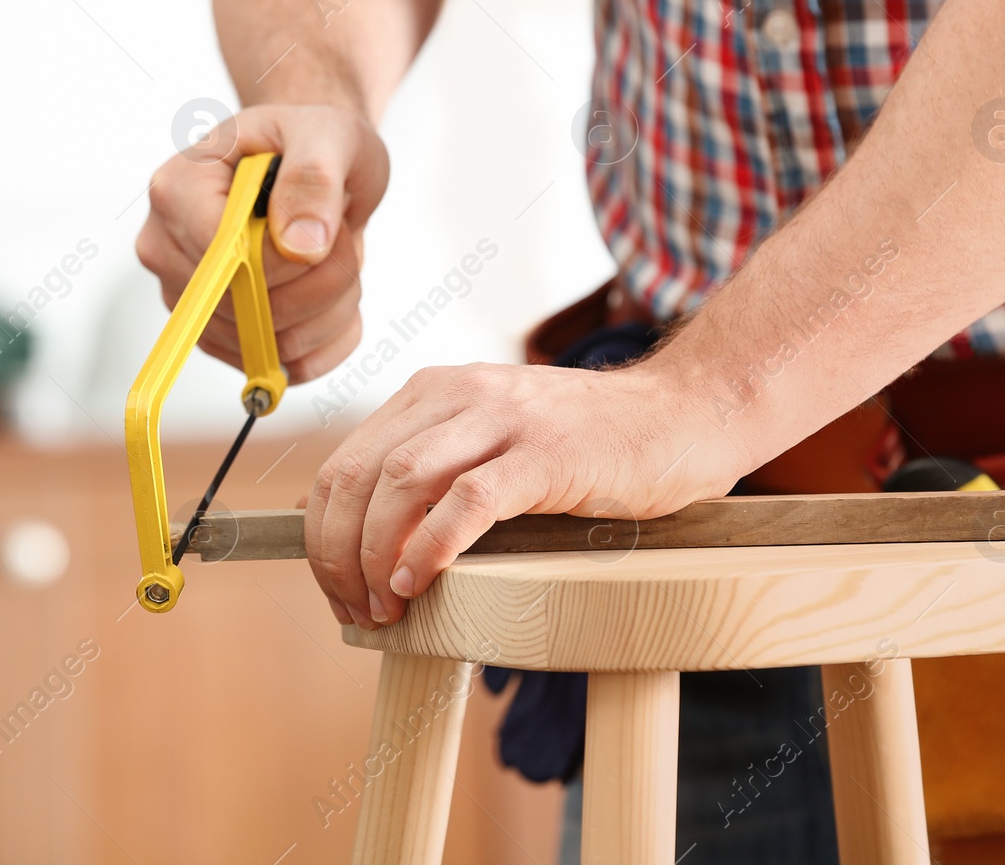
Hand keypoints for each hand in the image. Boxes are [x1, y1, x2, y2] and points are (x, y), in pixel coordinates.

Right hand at [137, 104, 389, 382]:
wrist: (315, 166)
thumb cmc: (314, 142)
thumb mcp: (329, 137)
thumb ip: (314, 179)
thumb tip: (300, 248)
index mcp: (177, 189)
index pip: (221, 256)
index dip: (286, 259)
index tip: (325, 229)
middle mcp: (166, 248)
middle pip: (244, 307)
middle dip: (320, 283)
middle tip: (344, 240)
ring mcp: (187, 298)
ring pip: (267, 346)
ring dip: (330, 311)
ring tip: (338, 260)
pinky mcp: (219, 336)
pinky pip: (281, 369)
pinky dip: (327, 340)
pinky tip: (337, 298)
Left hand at [303, 360, 747, 628]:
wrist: (682, 417)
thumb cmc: (589, 443)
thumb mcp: (491, 440)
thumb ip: (429, 468)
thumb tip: (353, 529)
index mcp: (433, 393)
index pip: (341, 465)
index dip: (322, 535)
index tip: (336, 590)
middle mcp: (457, 395)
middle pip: (357, 477)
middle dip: (339, 555)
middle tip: (354, 610)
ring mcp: (503, 420)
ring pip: (400, 484)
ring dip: (377, 557)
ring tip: (386, 607)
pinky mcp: (545, 453)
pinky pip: (466, 500)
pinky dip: (431, 546)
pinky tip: (422, 582)